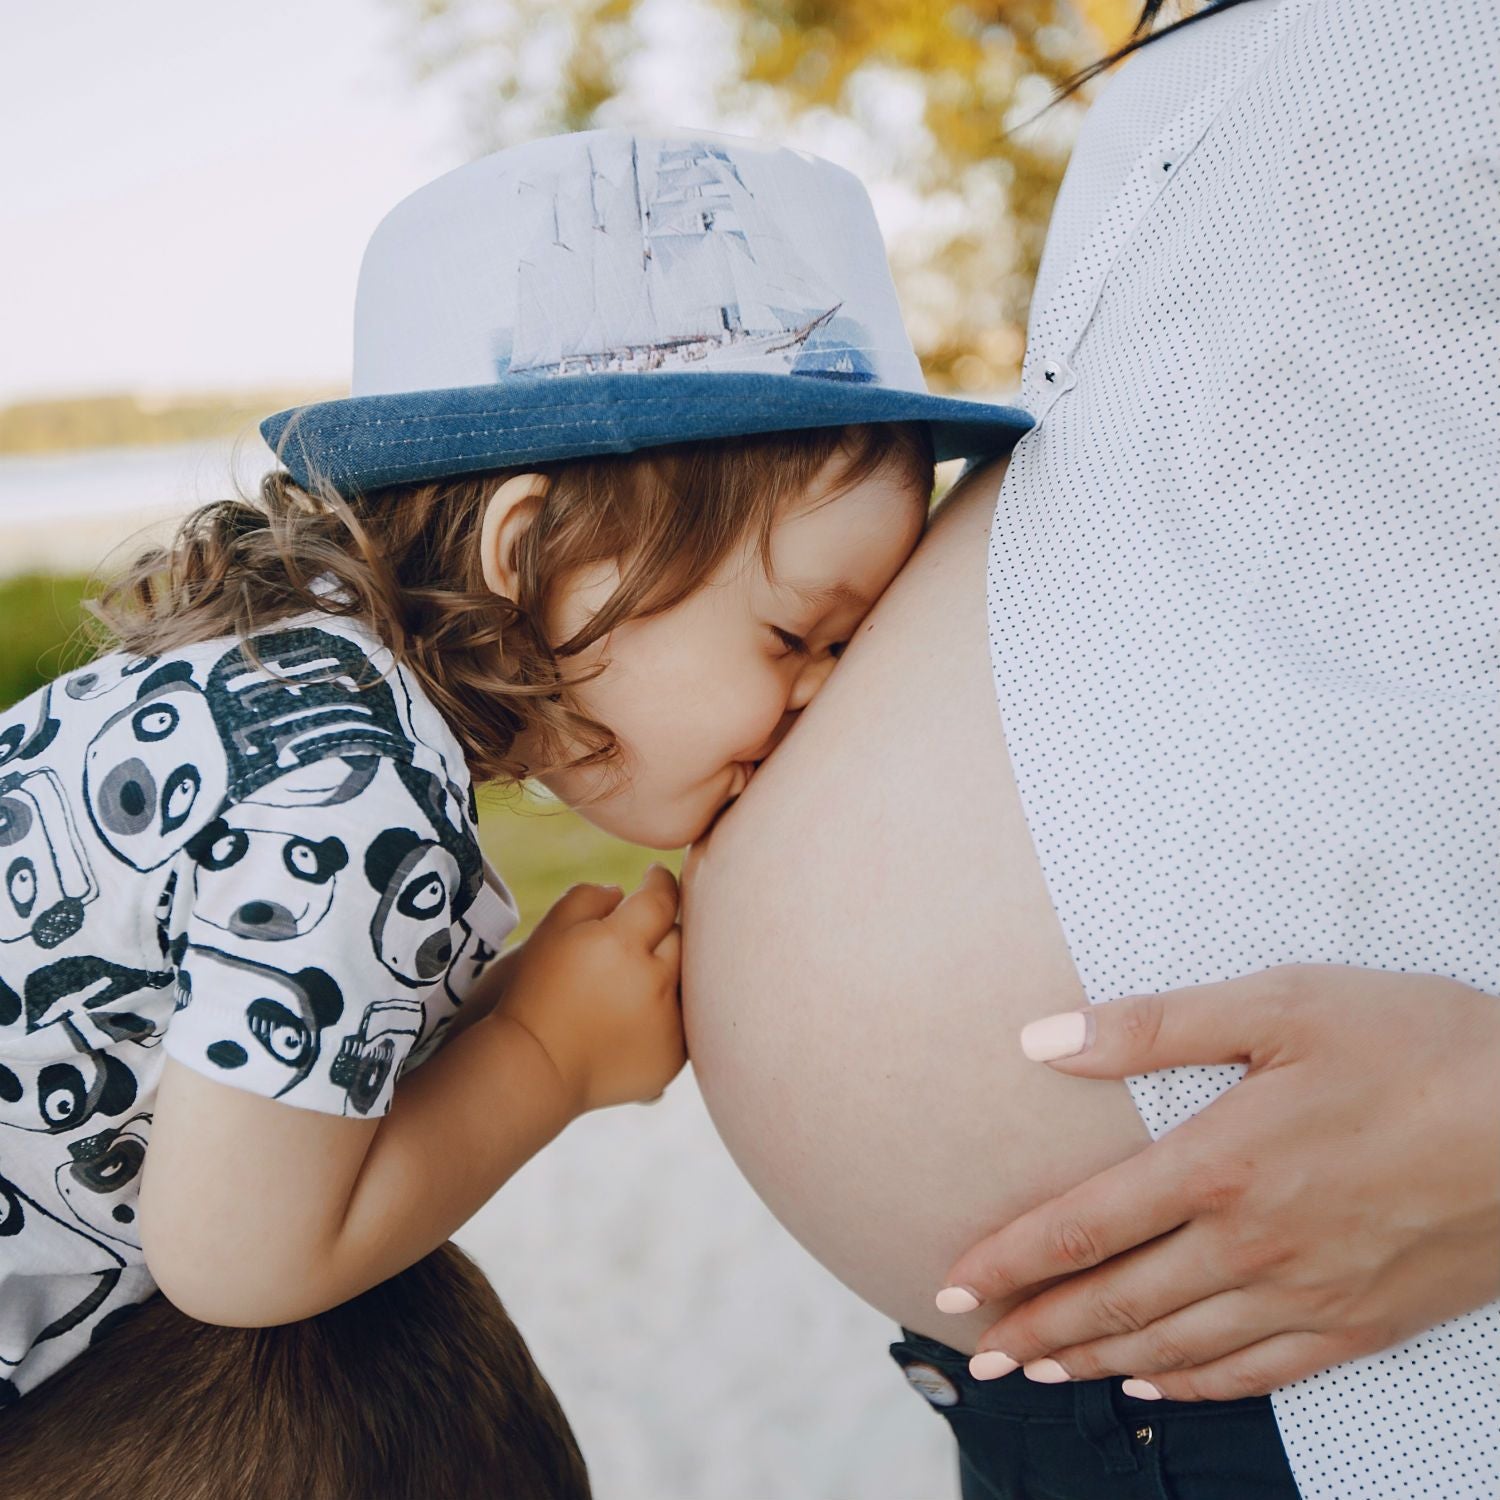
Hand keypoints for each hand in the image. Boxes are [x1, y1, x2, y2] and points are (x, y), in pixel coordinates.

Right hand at [500, 865, 684, 1112]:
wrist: (535, 1068)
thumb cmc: (535, 993)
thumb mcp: (550, 931)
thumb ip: (588, 897)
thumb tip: (622, 893)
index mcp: (621, 943)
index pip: (661, 898)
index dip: (659, 881)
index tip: (654, 876)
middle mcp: (654, 981)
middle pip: (680, 936)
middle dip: (662, 928)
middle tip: (639, 933)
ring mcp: (668, 1022)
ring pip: (688, 977)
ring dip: (669, 969)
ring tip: (636, 976)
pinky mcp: (674, 1055)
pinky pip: (685, 1017)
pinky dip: (668, 1008)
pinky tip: (638, 1012)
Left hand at [940, 967, 1499, 1400]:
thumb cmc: (1416, 1046)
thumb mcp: (1279, 1003)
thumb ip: (1153, 1026)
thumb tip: (1041, 1041)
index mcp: (1218, 1164)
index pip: (1081, 1228)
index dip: (1008, 1261)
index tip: (952, 1288)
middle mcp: (1251, 1246)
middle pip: (1114, 1302)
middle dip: (1036, 1330)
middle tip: (978, 1355)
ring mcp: (1309, 1295)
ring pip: (1175, 1346)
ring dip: (1096, 1362)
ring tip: (1040, 1375)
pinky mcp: (1363, 1322)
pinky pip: (1259, 1374)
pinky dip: (1195, 1385)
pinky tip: (1157, 1384)